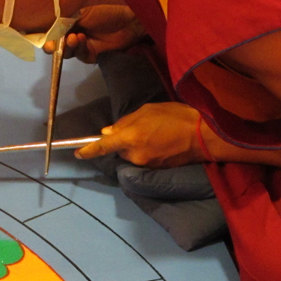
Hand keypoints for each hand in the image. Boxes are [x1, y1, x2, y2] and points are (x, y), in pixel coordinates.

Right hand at [43, 5, 145, 62]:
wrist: (128, 19)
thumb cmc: (105, 8)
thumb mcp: (80, 10)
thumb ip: (63, 20)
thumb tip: (47, 28)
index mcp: (67, 20)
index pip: (50, 30)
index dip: (43, 35)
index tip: (39, 37)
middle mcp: (71, 33)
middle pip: (55, 45)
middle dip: (52, 46)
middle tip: (51, 46)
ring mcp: (81, 45)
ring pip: (67, 52)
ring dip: (67, 46)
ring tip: (72, 38)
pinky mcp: (92, 54)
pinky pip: (81, 56)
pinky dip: (79, 49)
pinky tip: (82, 39)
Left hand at [75, 103, 204, 167]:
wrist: (203, 135)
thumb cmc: (175, 116)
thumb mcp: (147, 111)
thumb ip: (124, 122)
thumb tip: (107, 132)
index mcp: (130, 138)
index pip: (102, 147)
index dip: (88, 150)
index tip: (78, 153)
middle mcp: (134, 155)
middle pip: (119, 150)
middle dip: (123, 141)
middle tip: (141, 128)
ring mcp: (145, 164)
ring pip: (131, 155)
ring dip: (135, 147)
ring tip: (154, 134)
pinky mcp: (156, 170)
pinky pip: (143, 160)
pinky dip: (146, 152)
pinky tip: (160, 142)